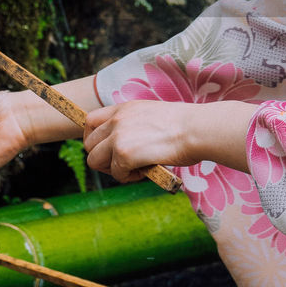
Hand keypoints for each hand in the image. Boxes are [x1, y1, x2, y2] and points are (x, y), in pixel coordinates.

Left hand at [83, 100, 257, 181]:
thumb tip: (125, 144)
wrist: (197, 129)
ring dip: (112, 170)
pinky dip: (128, 177)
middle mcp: (117, 120)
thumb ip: (133, 125)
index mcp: (123, 108)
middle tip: (122, 165)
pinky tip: (145, 171)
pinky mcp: (124, 154)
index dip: (94, 139)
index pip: (90, 121)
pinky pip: (116, 174)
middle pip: (88, 144)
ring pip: (95, 161)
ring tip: (133, 170)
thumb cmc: (184, 126)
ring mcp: (118, 136)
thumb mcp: (151, 115)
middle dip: (102, 158)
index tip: (106, 149)